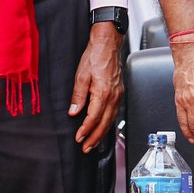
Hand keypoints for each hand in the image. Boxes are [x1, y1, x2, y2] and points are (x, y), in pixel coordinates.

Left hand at [69, 25, 123, 151]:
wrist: (108, 44)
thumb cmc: (95, 56)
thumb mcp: (81, 74)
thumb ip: (78, 95)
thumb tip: (74, 111)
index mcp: (103, 92)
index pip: (94, 117)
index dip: (85, 130)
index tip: (78, 138)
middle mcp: (113, 95)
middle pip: (104, 123)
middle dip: (95, 137)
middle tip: (86, 148)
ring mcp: (118, 94)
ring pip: (111, 119)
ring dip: (102, 133)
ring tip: (94, 143)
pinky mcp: (119, 92)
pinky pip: (114, 112)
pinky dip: (108, 123)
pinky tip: (103, 127)